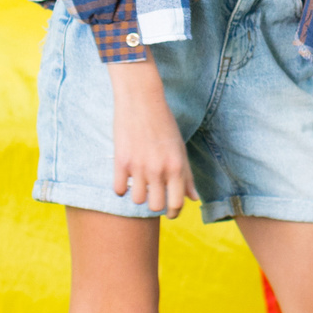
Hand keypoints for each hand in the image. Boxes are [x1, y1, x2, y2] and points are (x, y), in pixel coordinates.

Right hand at [107, 60, 191, 217]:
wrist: (141, 100)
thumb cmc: (164, 124)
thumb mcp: (180, 148)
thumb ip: (186, 175)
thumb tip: (193, 198)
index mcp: (176, 167)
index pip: (177, 204)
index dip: (173, 213)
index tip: (169, 212)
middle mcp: (159, 170)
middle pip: (156, 207)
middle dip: (155, 205)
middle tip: (153, 198)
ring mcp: (139, 166)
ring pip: (136, 200)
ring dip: (137, 195)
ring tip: (138, 183)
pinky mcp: (121, 161)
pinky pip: (119, 189)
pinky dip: (121, 188)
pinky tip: (124, 178)